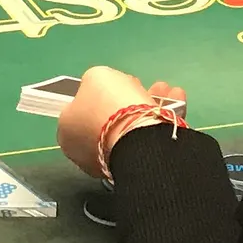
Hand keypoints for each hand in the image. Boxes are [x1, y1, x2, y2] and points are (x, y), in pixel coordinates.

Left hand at [58, 66, 187, 179]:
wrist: (137, 139)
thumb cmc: (107, 104)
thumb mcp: (96, 77)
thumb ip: (94, 81)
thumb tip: (99, 90)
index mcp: (67, 132)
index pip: (80, 110)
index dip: (97, 93)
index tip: (112, 84)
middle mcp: (86, 151)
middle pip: (108, 117)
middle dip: (127, 96)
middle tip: (139, 83)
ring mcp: (111, 160)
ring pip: (131, 124)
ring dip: (150, 102)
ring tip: (165, 89)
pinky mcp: (137, 165)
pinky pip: (148, 135)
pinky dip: (161, 115)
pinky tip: (176, 100)